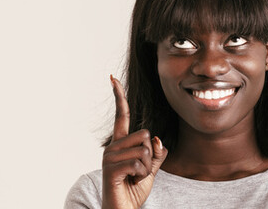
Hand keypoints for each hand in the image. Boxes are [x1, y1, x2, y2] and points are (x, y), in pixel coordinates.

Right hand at [102, 75, 167, 208]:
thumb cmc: (133, 189)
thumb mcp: (150, 170)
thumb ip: (156, 154)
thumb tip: (158, 139)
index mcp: (120, 144)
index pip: (121, 116)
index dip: (119, 97)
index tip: (112, 78)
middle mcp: (112, 147)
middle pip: (144, 135)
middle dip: (151, 154)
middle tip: (140, 170)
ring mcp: (109, 157)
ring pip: (144, 150)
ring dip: (146, 167)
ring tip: (134, 177)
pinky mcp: (111, 169)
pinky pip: (138, 163)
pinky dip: (142, 174)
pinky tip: (131, 181)